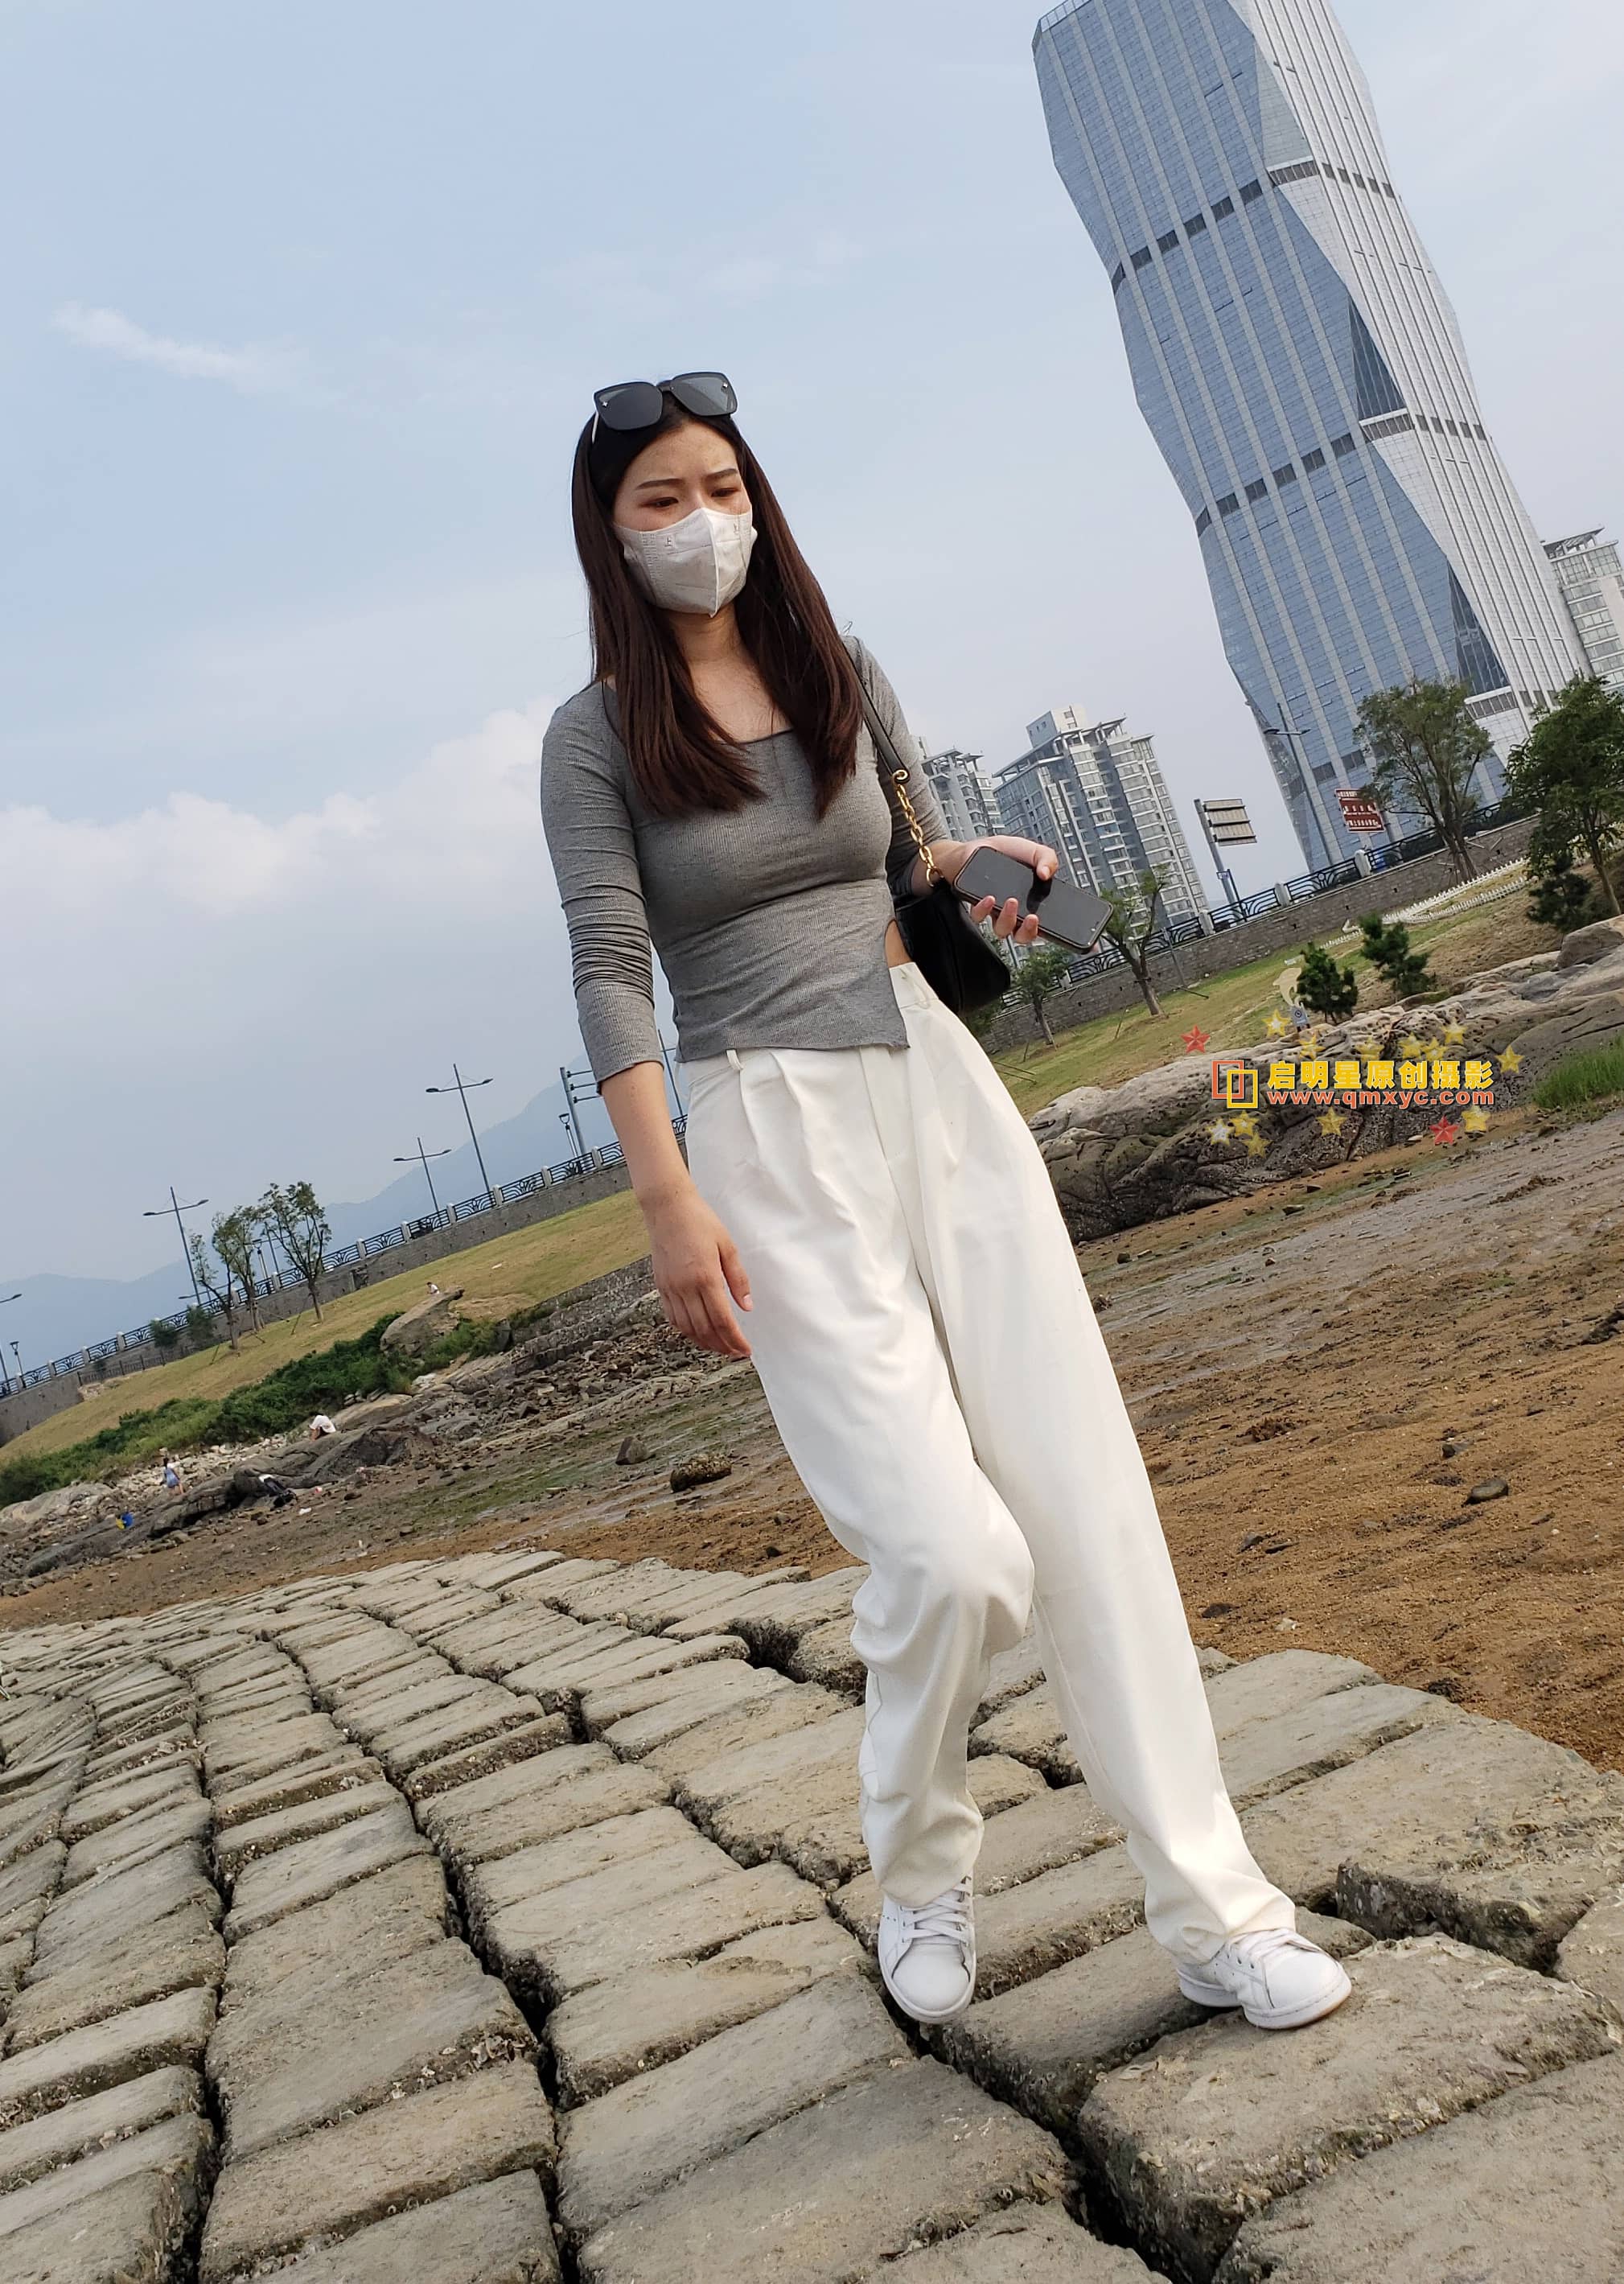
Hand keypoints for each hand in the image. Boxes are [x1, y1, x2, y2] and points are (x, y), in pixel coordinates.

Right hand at [645, 1186, 752, 1358]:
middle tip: (736, 1353)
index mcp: (706, 1277)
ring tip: (719, 1347)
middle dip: (722, 1346)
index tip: (745, 1350)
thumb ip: (738, 1279)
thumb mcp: (728, 1247)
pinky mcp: (660, 1286)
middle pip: (705, 1329)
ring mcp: (670, 1288)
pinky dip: (686, 1331)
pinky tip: (697, 1333)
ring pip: (687, 1328)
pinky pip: (672, 1317)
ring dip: (704, 1342)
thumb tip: (747, 1307)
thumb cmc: (700, 1222)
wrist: (668, 1208)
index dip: (735, 1340)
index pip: (723, 1320)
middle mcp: (685, 1287)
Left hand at [949, 835, 1060, 946]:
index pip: (1040, 925)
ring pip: (1001, 930)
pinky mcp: (978, 906)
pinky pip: (979, 917)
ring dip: (1008, 920)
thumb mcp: (1035, 852)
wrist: (978, 848)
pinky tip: (989, 898)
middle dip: (1027, 931)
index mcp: (1031, 903)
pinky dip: (984, 910)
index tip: (1044, 919)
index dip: (1043, 928)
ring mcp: (996, 911)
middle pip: (1022, 935)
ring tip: (1011, 901)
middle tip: (1031, 917)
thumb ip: (1048, 859)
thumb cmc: (1007, 853)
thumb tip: (1046, 873)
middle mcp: (1014, 912)